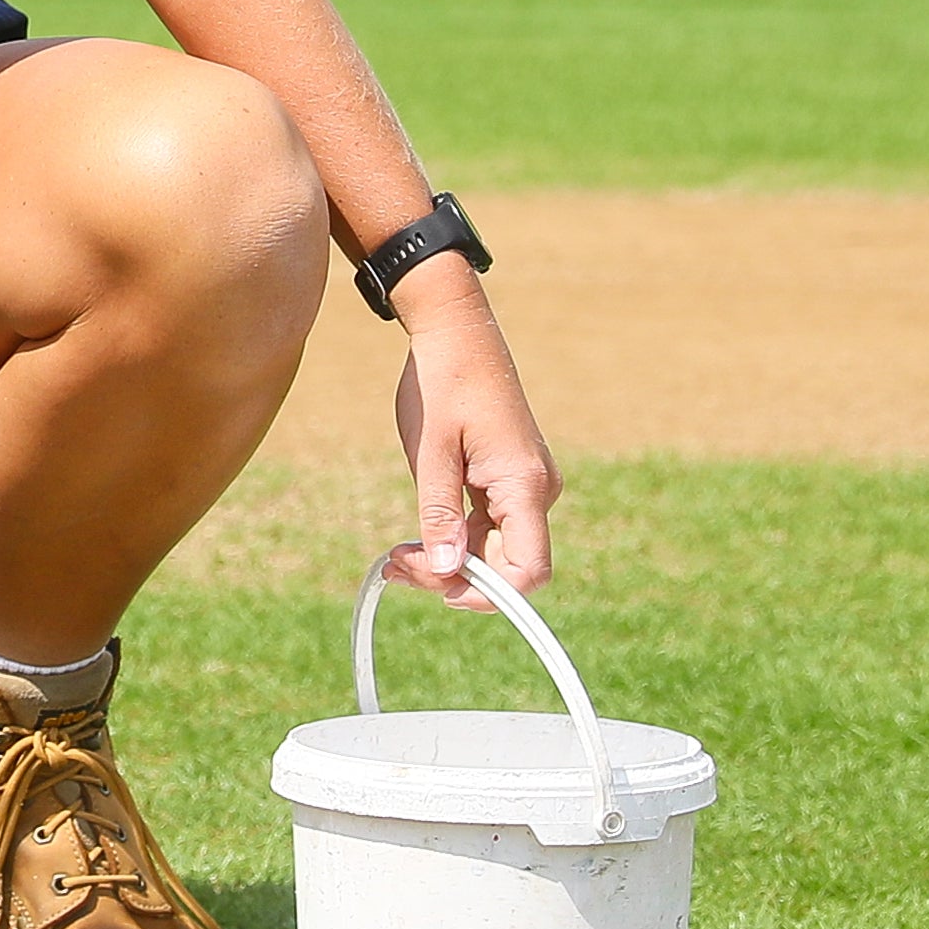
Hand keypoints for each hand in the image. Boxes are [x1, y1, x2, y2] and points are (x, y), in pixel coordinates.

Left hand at [385, 266, 556, 612]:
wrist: (455, 334)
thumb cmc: (442, 384)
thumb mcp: (431, 452)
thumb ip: (439, 513)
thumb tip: (448, 570)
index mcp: (524, 484)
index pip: (529, 570)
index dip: (489, 595)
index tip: (438, 589)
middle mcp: (534, 491)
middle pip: (506, 567)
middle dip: (453, 577)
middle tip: (395, 566)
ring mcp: (522, 488)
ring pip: (492, 552)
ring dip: (448, 561)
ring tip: (394, 558)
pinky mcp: (505, 483)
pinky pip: (486, 530)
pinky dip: (453, 540)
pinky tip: (414, 542)